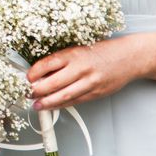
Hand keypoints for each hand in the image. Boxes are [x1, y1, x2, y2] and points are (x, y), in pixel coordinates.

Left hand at [29, 36, 145, 110]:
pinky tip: (53, 106)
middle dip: (37, 91)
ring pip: (64, 96)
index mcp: (74, 54)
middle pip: (54, 83)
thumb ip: (62, 60)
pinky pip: (76, 101)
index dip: (35, 73)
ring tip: (37, 105)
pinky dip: (62, 105)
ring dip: (48, 102)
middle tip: (27, 94)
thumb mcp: (79, 49)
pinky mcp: (97, 93)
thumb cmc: (101, 51)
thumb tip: (41, 72)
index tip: (26, 78)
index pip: (48, 63)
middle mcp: (81, 68)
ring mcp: (90, 82)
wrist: (129, 57)